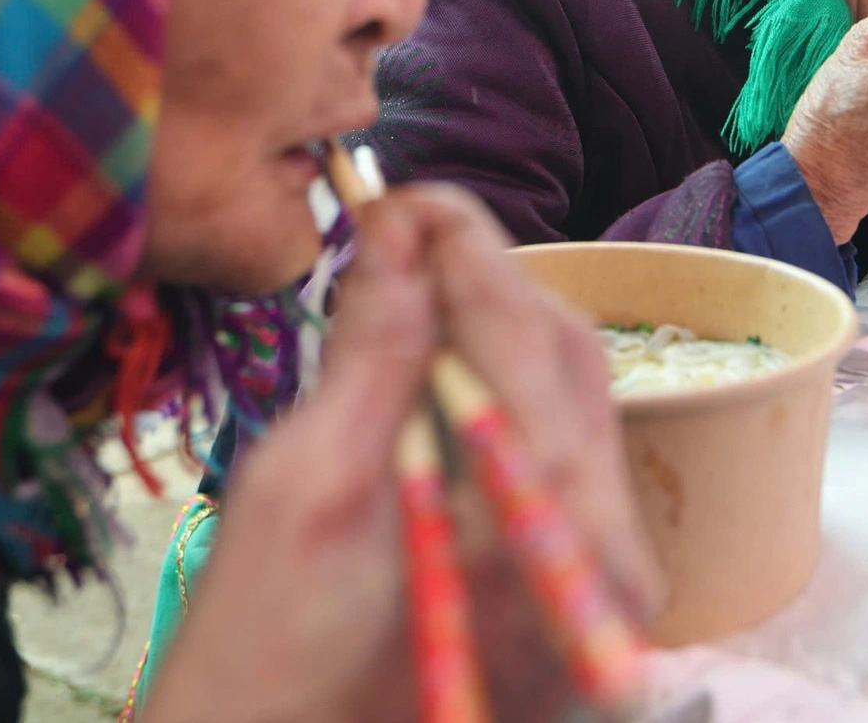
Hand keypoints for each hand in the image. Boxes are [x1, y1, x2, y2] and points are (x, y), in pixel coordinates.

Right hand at [141, 185, 659, 722]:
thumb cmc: (261, 683)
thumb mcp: (301, 495)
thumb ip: (372, 355)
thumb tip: (397, 239)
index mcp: (552, 544)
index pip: (529, 340)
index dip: (465, 247)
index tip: (402, 193)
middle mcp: (606, 567)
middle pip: (566, 363)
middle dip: (484, 280)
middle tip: (398, 229)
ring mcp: (596, 587)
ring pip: (565, 402)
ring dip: (489, 330)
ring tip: (406, 284)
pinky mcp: (570, 595)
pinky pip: (552, 457)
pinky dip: (497, 397)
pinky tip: (433, 364)